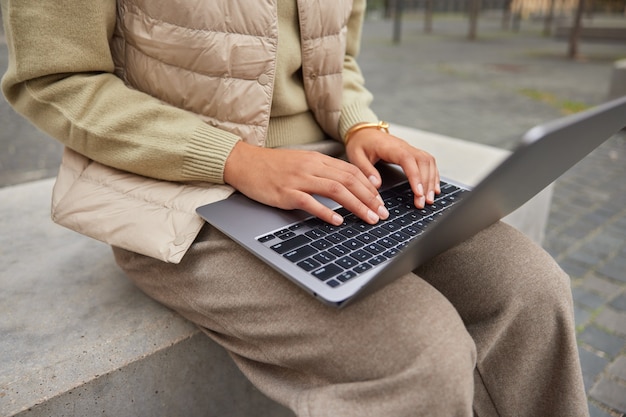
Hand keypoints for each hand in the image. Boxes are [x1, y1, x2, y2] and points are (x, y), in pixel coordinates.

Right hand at [223, 141, 389, 225]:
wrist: (245, 163)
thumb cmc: (272, 166)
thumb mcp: (301, 162)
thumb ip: (322, 171)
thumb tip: (345, 185)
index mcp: (317, 159)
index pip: (351, 171)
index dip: (369, 187)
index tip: (380, 201)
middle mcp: (311, 167)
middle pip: (349, 180)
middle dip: (370, 198)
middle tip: (382, 213)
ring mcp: (298, 179)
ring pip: (336, 190)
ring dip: (356, 205)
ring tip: (369, 218)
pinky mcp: (286, 192)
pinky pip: (310, 202)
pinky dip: (326, 212)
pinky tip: (338, 221)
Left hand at [345, 127, 439, 207]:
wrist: (364, 132)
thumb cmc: (360, 143)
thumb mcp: (356, 156)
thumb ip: (366, 170)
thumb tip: (376, 184)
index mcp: (391, 147)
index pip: (408, 160)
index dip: (415, 176)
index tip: (418, 193)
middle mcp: (404, 146)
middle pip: (423, 162)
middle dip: (426, 183)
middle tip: (423, 202)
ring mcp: (410, 149)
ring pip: (428, 162)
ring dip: (431, 180)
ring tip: (429, 199)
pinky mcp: (412, 153)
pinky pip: (428, 162)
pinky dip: (433, 175)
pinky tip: (433, 188)